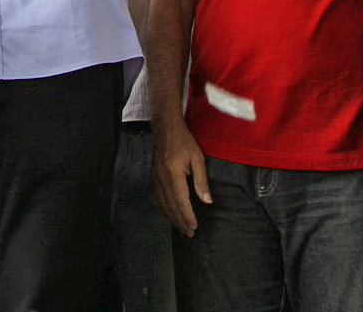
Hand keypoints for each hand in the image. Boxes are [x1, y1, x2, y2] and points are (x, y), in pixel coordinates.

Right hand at [153, 119, 211, 236]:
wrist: (166, 129)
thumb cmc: (185, 142)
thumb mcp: (197, 159)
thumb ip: (201, 181)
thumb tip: (207, 201)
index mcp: (174, 174)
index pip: (181, 201)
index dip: (187, 216)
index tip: (194, 227)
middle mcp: (163, 179)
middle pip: (171, 206)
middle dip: (180, 221)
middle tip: (189, 234)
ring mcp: (156, 179)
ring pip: (163, 204)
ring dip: (172, 217)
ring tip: (181, 228)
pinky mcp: (155, 177)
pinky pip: (159, 198)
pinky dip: (165, 209)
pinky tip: (171, 214)